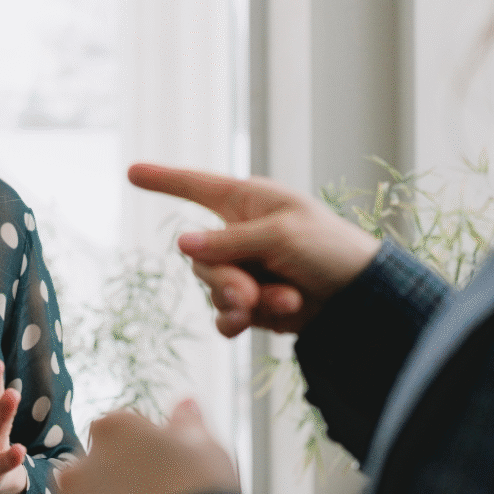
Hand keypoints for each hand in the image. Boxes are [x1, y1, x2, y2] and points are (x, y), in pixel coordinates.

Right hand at [129, 163, 379, 336]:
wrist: (360, 298)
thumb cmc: (329, 249)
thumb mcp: (281, 235)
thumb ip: (229, 241)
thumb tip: (182, 243)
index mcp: (246, 202)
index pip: (195, 186)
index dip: (163, 179)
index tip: (132, 171)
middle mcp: (238, 234)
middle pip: (199, 258)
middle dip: (225, 280)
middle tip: (251, 295)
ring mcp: (244, 269)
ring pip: (212, 290)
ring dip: (244, 302)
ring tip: (286, 301)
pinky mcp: (251, 303)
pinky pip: (224, 315)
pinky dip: (240, 321)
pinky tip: (260, 322)